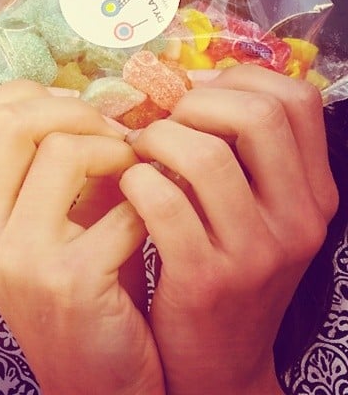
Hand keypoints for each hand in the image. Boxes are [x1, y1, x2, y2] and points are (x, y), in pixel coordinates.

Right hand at [0, 80, 164, 394]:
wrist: (93, 381)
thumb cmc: (79, 283)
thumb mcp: (48, 221)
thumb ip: (55, 163)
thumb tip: (95, 101)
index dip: (28, 96)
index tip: (72, 108)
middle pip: (12, 121)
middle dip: (75, 111)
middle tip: (112, 131)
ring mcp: (18, 259)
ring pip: (63, 150)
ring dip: (115, 150)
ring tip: (134, 170)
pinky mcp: (69, 283)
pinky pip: (122, 206)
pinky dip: (147, 201)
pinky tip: (151, 219)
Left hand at [120, 66, 337, 394]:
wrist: (217, 361)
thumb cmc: (224, 266)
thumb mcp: (254, 211)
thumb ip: (237, 151)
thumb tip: (186, 84)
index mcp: (312, 192)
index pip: (295, 99)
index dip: (237, 79)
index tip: (194, 93)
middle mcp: (297, 218)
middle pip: (256, 113)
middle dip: (195, 102)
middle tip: (165, 122)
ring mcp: (256, 252)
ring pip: (203, 153)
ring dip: (155, 139)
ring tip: (139, 153)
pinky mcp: (206, 278)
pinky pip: (163, 200)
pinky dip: (135, 180)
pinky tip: (129, 187)